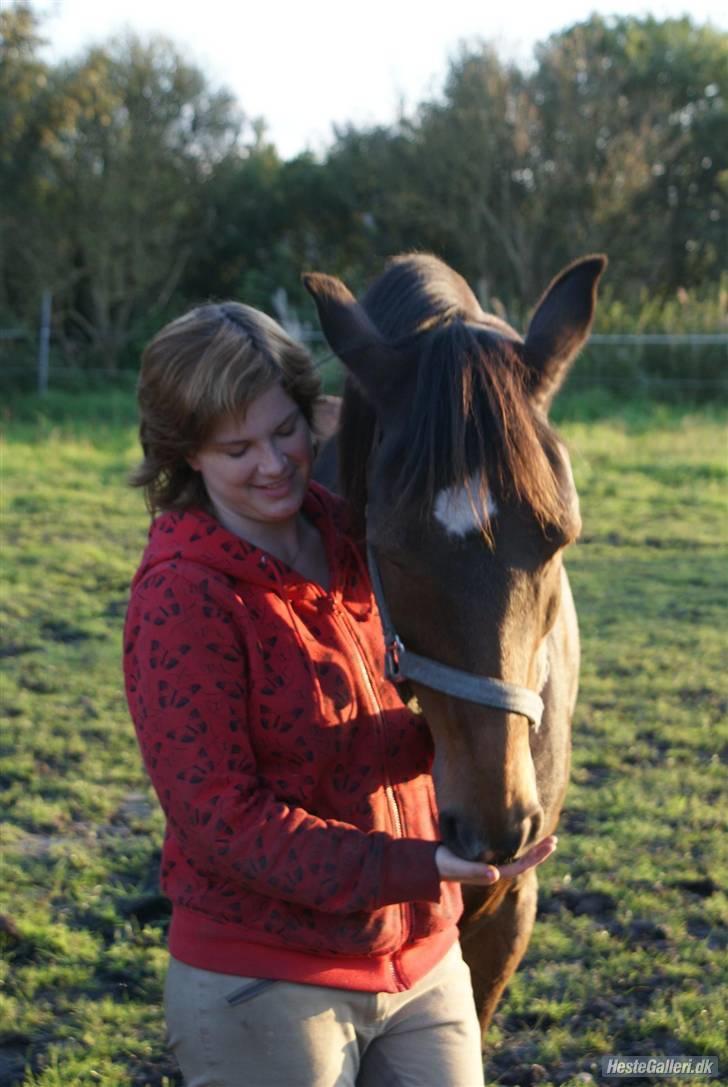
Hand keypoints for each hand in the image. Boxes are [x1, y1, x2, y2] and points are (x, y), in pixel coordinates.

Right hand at [435, 835, 557, 885]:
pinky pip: (506, 847)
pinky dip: (518, 840)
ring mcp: (490, 862)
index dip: (536, 856)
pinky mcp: (484, 853)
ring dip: (531, 847)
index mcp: (492, 873)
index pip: (521, 866)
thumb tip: (496, 875)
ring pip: (516, 855)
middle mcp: (495, 869)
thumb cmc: (443, 865)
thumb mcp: (457, 867)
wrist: (430, 864)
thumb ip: (475, 871)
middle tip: (555, 840)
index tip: (549, 845)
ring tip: (545, 836)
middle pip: (523, 861)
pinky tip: (522, 830)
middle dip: (539, 851)